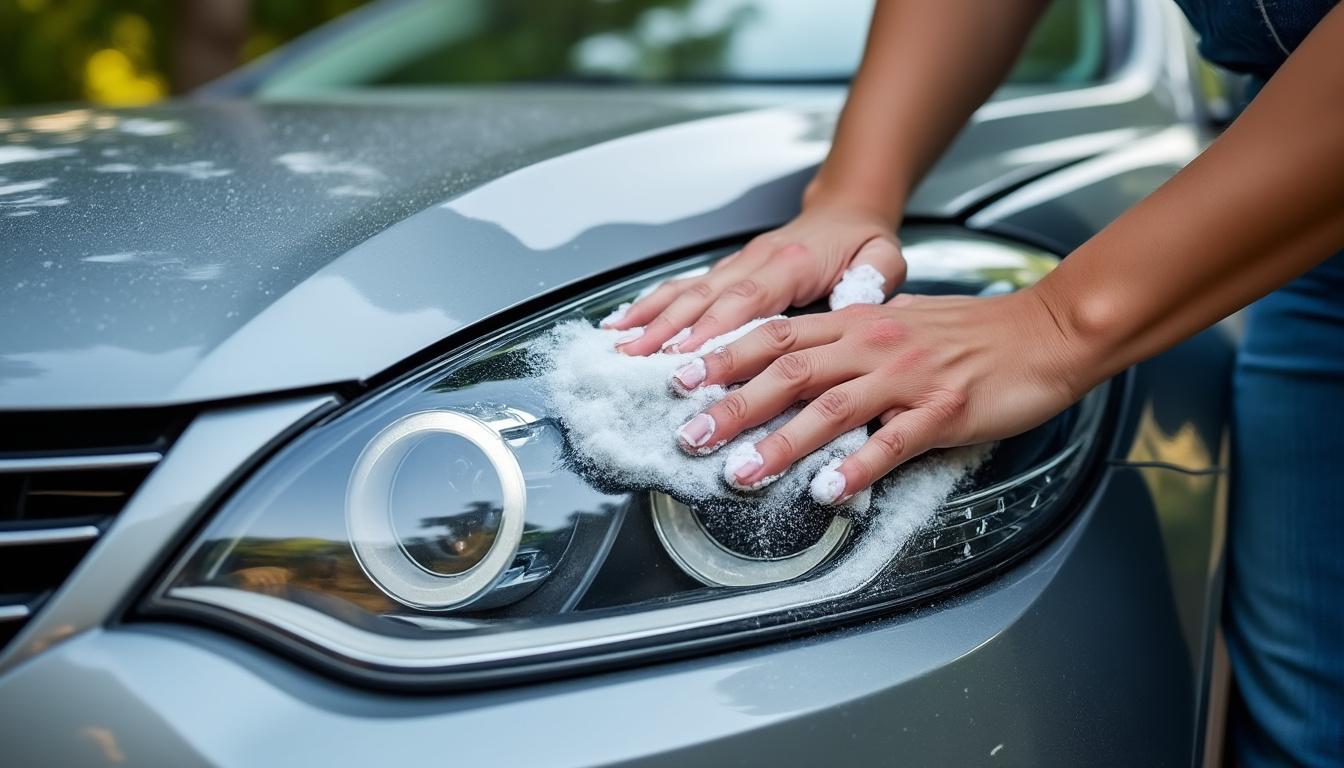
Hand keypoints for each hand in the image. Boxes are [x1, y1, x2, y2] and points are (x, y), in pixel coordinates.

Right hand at [605, 203, 905, 355]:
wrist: (846, 208)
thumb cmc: (864, 240)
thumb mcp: (884, 258)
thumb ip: (871, 280)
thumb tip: (850, 305)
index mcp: (792, 262)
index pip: (749, 298)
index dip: (714, 326)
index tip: (685, 354)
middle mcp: (755, 261)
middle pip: (705, 297)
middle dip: (667, 329)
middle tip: (637, 358)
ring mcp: (736, 265)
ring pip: (686, 291)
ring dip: (650, 318)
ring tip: (618, 345)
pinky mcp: (725, 271)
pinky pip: (682, 287)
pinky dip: (649, 305)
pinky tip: (621, 324)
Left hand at [669, 289, 1085, 500]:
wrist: (1043, 332)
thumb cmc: (972, 332)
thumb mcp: (899, 320)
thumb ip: (849, 335)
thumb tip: (801, 355)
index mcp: (857, 322)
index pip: (776, 334)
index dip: (725, 354)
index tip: (681, 375)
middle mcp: (873, 344)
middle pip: (788, 370)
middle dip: (733, 403)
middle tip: (690, 434)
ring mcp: (907, 378)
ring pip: (829, 409)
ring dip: (778, 442)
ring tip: (739, 473)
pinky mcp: (942, 411)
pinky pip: (892, 444)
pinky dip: (856, 469)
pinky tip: (826, 492)